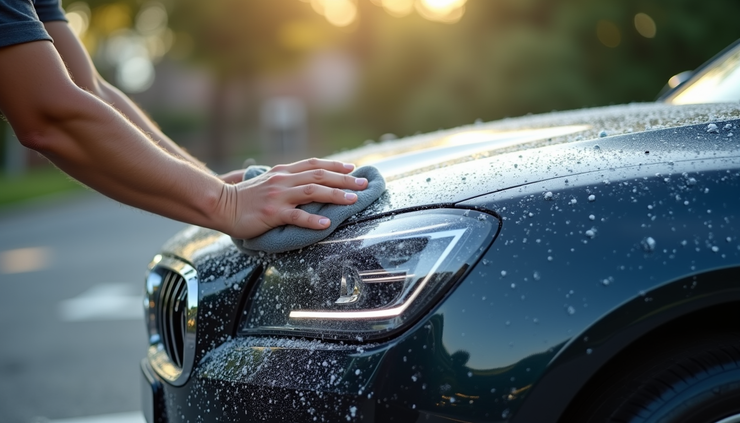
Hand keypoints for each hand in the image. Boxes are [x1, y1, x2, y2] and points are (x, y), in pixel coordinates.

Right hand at [219, 158, 367, 238]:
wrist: (220, 205)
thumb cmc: (243, 197)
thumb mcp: (267, 182)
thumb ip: (285, 180)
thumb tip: (305, 181)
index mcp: (283, 172)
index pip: (314, 164)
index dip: (335, 165)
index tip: (352, 167)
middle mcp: (283, 180)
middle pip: (319, 175)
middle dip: (344, 179)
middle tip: (363, 184)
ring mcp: (278, 196)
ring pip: (313, 191)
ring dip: (336, 195)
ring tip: (353, 200)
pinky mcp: (272, 214)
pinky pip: (297, 216)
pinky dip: (313, 219)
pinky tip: (327, 223)